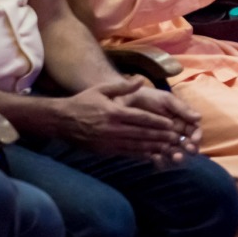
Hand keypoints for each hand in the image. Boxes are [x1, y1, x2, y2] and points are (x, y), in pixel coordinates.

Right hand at [40, 77, 193, 159]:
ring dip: (153, 147)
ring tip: (169, 148)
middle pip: (141, 134)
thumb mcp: (101, 90)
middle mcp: (113, 129)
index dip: (157, 122)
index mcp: (114, 113)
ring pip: (136, 146)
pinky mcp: (105, 150)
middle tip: (176, 138)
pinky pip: (126, 153)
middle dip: (160, 137)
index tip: (171, 124)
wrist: (61, 121)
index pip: (141, 119)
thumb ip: (123, 87)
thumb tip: (141, 81)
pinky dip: (140, 155)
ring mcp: (109, 142)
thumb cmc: (83, 102)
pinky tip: (151, 155)